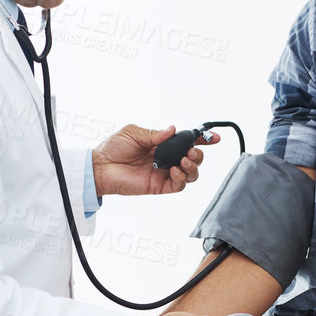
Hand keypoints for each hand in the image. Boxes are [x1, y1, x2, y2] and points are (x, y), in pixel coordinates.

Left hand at [91, 125, 217, 197]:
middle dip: (199, 154)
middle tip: (192, 151)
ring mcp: (164, 173)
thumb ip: (155, 134)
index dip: (202, 139)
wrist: (100, 167)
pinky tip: (174, 171)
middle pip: (194, 158)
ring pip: (191, 173)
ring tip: (183, 161)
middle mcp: (166, 158)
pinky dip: (182, 178)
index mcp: (162, 144)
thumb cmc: (113, 148)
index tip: (214, 137)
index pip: (186, 142)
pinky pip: (179, 185)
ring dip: (193, 167)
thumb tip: (173, 129)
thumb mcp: (134, 133)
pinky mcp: (159, 186)